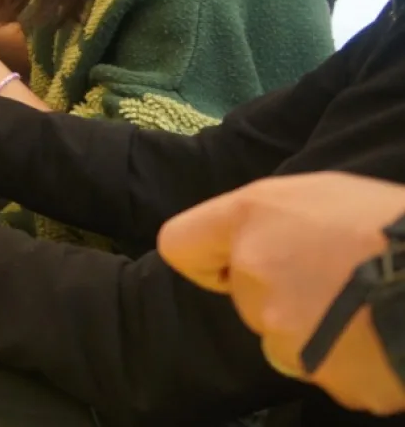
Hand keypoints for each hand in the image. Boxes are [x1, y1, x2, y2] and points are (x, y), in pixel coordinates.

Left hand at [160, 173, 404, 414]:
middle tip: (338, 280)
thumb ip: (275, 219)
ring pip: (283, 337)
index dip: (208, 258)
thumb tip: (261, 242)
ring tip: (365, 308)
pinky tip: (377, 334)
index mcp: (252, 218)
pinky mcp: (320, 372)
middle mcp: (255, 271)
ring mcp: (283, 328)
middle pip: (245, 296)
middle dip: (282, 293)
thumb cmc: (393, 222)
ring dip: (314, 330)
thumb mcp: (327, 193)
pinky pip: (324, 368)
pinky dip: (348, 360)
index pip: (181, 244)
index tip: (232, 264)